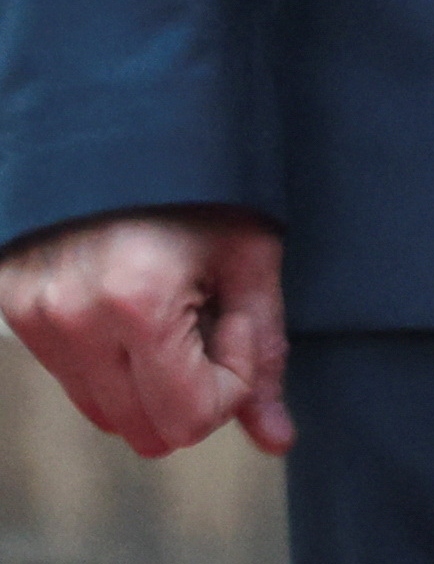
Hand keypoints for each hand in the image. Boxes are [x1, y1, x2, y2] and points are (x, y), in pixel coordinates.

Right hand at [0, 207, 291, 456]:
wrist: (121, 122)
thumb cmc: (200, 182)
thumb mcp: (251, 255)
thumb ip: (266, 352)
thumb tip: (276, 440)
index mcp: (136, 302)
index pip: (189, 417)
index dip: (231, 381)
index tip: (235, 322)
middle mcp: (70, 318)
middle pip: (143, 430)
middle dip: (192, 391)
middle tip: (206, 318)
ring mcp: (31, 317)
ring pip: (105, 414)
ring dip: (150, 381)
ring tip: (170, 305)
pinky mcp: (11, 310)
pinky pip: (72, 379)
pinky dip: (113, 362)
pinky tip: (133, 302)